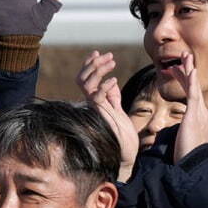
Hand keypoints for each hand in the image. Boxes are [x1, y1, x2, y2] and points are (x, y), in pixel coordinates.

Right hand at [77, 50, 137, 180]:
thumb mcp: (118, 112)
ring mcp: (94, 110)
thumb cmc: (122, 137)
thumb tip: (111, 83)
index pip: (85, 80)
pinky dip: (104, 86)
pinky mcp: (100, 116)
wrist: (125, 155)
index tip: (98, 53)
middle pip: (82, 79)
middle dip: (94, 64)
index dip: (89, 65)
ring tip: (112, 62)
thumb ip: (112, 98)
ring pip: (85, 84)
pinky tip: (114, 80)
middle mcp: (91, 105)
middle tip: (109, 56)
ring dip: (98, 70)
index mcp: (95, 103)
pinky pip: (96, 98)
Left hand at [168, 54, 207, 162]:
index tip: (177, 72)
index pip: (191, 96)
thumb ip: (178, 133)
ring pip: (194, 87)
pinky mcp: (195, 116)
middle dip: (188, 72)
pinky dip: (192, 82)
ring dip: (190, 71)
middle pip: (194, 88)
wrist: (194, 165)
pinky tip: (191, 70)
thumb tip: (168, 131)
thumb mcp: (182, 141)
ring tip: (185, 56)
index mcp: (199, 118)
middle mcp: (202, 113)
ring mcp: (200, 113)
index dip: (184, 82)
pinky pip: (194, 95)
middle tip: (183, 58)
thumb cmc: (186, 157)